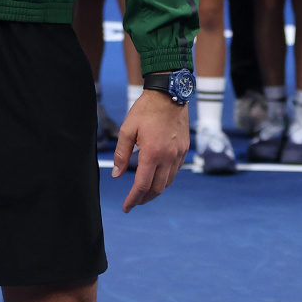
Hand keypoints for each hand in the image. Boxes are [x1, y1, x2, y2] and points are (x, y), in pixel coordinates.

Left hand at [112, 91, 188, 212]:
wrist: (169, 94)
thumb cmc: (145, 109)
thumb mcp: (128, 128)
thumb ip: (122, 153)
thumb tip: (117, 175)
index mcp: (152, 153)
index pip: (142, 186)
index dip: (133, 199)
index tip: (126, 208)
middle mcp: (168, 158)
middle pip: (156, 189)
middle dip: (144, 199)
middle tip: (134, 202)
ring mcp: (178, 155)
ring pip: (167, 182)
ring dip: (155, 190)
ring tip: (144, 191)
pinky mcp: (184, 150)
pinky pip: (175, 171)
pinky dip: (165, 179)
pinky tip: (157, 175)